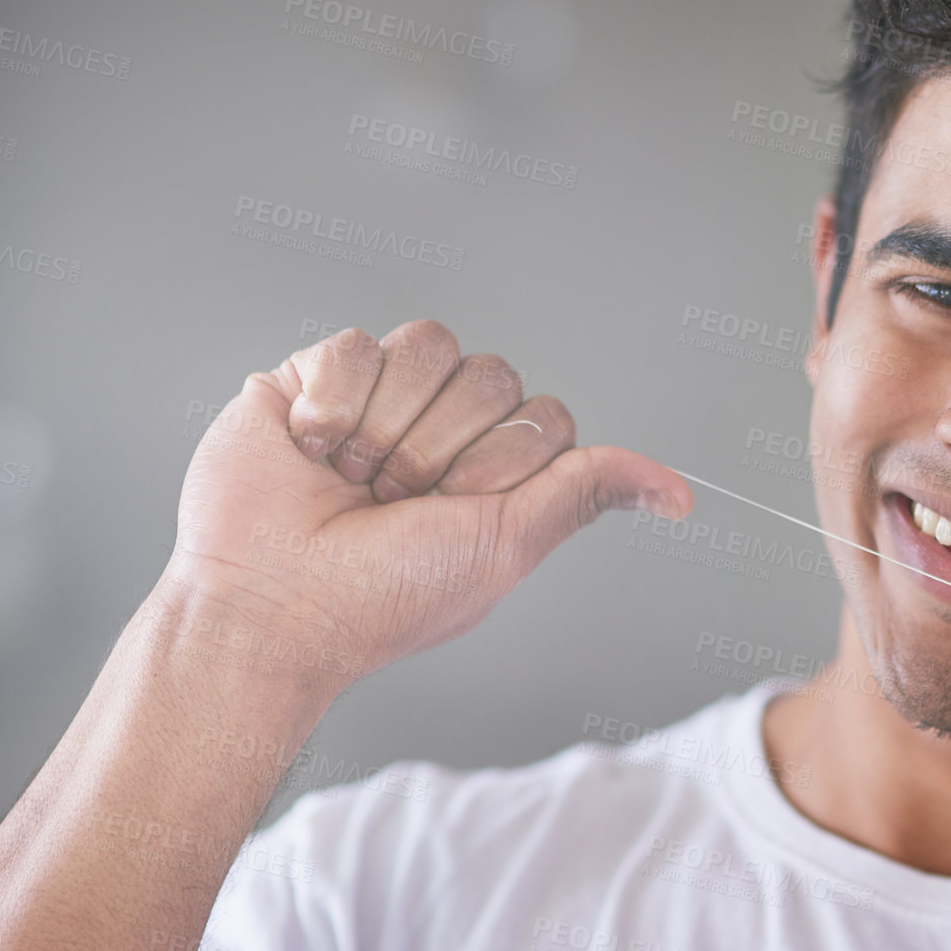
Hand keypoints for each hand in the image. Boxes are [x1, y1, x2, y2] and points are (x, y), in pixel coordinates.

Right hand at [161, 321, 690, 691]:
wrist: (269, 607)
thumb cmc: (383, 597)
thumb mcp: (505, 547)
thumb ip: (585, 493)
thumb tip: (681, 495)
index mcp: (492, 469)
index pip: (546, 415)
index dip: (504, 463)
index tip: (457, 512)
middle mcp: (441, 426)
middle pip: (493, 374)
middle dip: (443, 450)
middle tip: (394, 501)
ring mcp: (380, 397)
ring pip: (430, 345)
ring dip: (389, 427)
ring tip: (351, 479)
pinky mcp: (315, 375)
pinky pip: (359, 344)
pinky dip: (335, 405)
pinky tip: (311, 449)